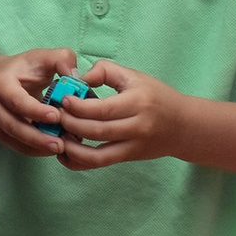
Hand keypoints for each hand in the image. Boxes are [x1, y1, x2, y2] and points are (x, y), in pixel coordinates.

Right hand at [0, 49, 85, 156]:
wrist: (6, 78)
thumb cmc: (29, 68)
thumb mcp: (45, 57)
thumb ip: (62, 60)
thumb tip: (75, 77)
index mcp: (1, 83)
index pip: (16, 100)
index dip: (35, 110)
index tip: (57, 116)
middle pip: (13, 126)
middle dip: (38, 137)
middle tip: (60, 144)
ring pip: (15, 139)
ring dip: (39, 146)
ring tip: (61, 147)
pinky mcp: (0, 133)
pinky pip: (18, 147)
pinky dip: (36, 150)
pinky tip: (54, 148)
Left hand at [50, 63, 189, 169]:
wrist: (183, 126)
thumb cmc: (155, 96)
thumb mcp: (134, 76)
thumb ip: (106, 71)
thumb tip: (79, 77)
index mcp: (137, 103)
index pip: (103, 109)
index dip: (78, 106)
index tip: (62, 99)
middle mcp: (137, 127)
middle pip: (97, 131)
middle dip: (70, 124)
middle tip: (53, 116)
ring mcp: (133, 146)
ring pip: (97, 155)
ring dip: (71, 148)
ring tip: (55, 137)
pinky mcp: (128, 158)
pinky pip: (101, 163)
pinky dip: (79, 162)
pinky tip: (64, 154)